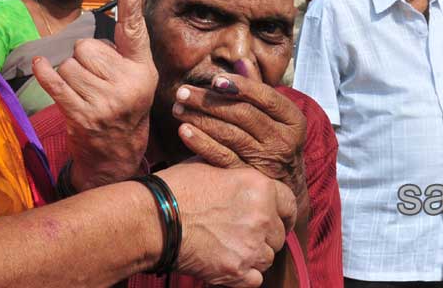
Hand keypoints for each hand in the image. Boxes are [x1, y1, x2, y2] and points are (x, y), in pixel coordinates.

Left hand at [33, 0, 156, 189]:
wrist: (115, 155)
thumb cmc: (122, 105)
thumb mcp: (135, 77)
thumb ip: (124, 48)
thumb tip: (118, 3)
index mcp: (143, 69)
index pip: (134, 26)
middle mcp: (129, 83)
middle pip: (86, 46)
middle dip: (83, 59)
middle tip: (95, 81)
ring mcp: (106, 101)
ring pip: (68, 63)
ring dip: (68, 74)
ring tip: (83, 92)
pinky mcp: (83, 115)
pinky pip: (55, 81)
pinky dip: (44, 73)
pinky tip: (41, 68)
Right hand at [157, 161, 296, 287]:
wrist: (153, 218)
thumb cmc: (177, 188)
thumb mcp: (211, 165)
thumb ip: (236, 173)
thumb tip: (241, 175)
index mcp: (260, 187)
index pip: (289, 204)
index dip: (282, 213)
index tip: (277, 219)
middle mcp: (263, 216)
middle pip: (279, 234)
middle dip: (264, 235)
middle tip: (241, 234)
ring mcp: (251, 246)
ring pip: (267, 258)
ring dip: (253, 255)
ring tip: (229, 247)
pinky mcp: (237, 271)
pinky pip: (255, 279)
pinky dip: (243, 276)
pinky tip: (226, 263)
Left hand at [171, 68, 308, 214]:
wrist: (285, 183)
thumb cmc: (275, 137)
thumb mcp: (276, 114)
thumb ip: (257, 88)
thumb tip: (241, 60)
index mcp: (293, 119)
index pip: (266, 98)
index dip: (241, 87)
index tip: (215, 80)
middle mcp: (283, 140)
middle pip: (244, 115)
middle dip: (210, 101)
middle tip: (182, 92)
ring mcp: (266, 160)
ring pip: (230, 135)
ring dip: (201, 119)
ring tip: (178, 107)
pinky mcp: (248, 177)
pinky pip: (222, 158)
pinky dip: (202, 144)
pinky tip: (184, 131)